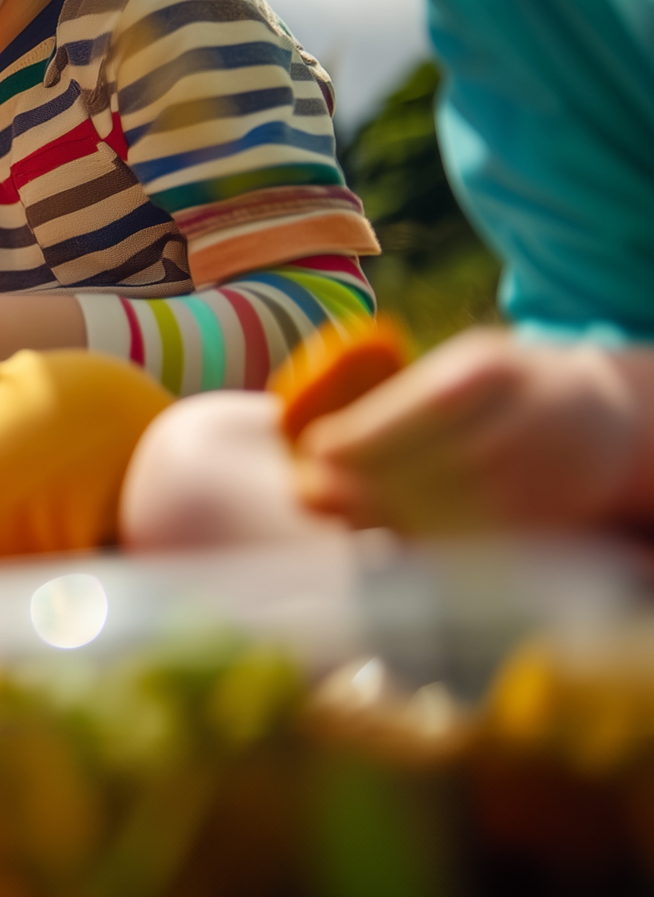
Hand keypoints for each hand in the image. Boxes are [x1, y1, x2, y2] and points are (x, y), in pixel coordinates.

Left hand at [295, 329, 653, 531]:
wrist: (602, 421)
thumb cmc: (508, 387)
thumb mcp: (465, 366)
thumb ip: (406, 394)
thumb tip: (322, 436)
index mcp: (492, 373)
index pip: (421, 408)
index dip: (363, 435)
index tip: (316, 448)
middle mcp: (521, 425)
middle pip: (431, 466)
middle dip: (361, 484)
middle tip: (307, 493)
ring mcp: (540, 478)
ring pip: (450, 511)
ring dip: (382, 518)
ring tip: (335, 515)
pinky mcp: (547, 524)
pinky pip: (474, 542)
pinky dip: (424, 544)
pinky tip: (383, 537)